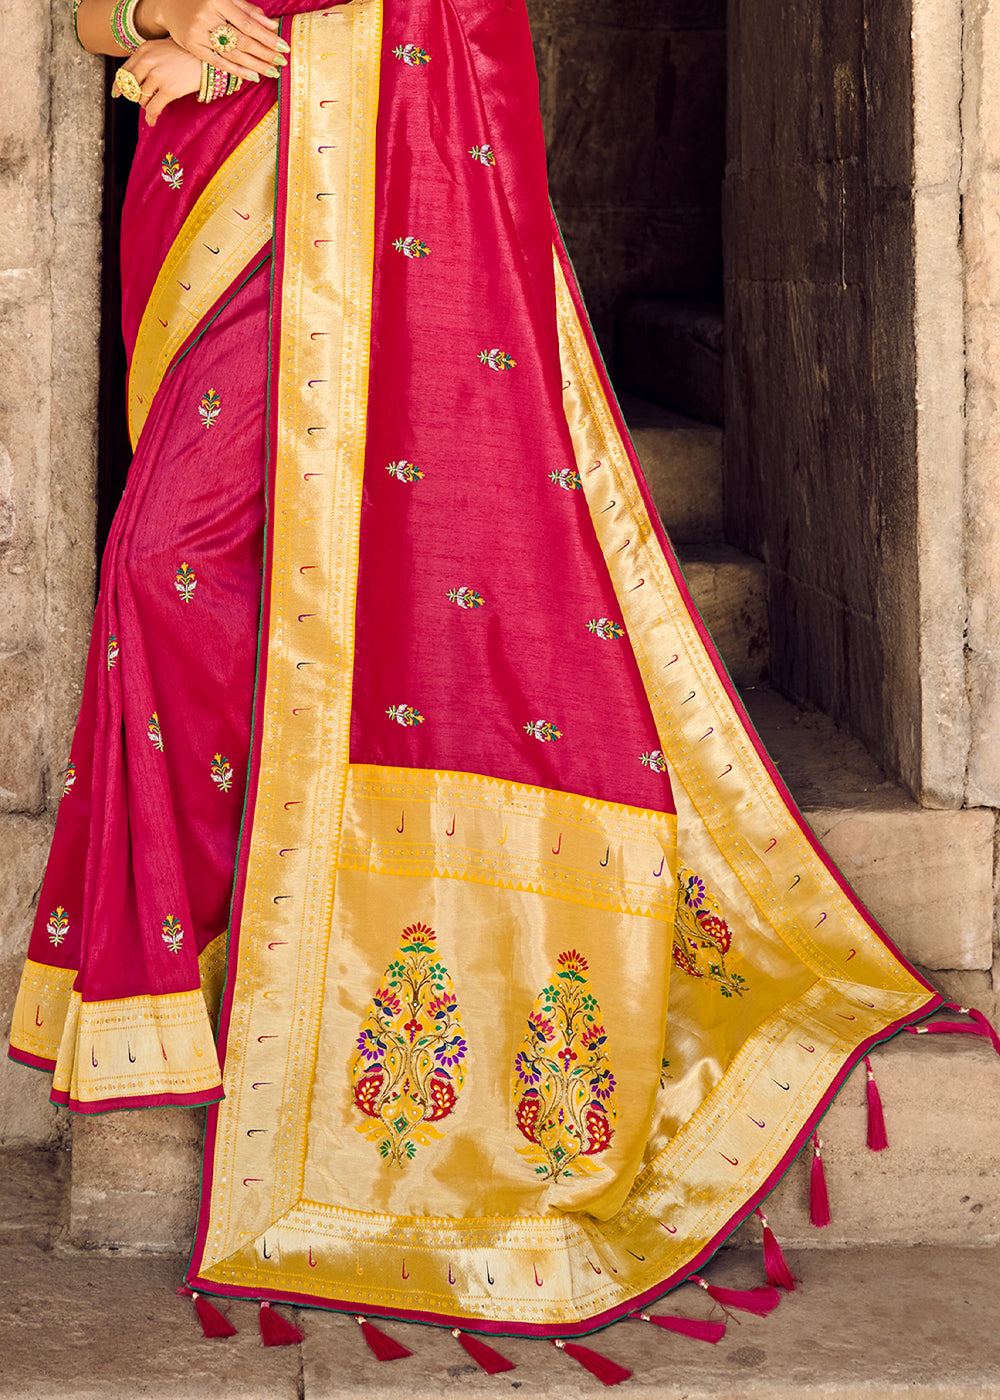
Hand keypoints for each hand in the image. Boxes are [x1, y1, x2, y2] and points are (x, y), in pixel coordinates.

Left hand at [114, 38, 200, 126]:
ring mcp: (157, 76)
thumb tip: (137, 79)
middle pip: (131, 86)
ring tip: (154, 105)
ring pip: (141, 98)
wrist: (205, 56)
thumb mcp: (161, 48)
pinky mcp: (169, 90)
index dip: (119, 84)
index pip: (124, 70)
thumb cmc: (186, 53)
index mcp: (144, 50)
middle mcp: (147, 62)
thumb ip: (147, 60)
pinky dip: (151, 117)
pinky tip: (152, 122)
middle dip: (134, 96)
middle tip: (141, 101)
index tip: (117, 93)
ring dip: (146, 105)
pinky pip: (153, 108)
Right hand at [134, 0, 287, 80]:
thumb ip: (248, 11)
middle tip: (281, 62)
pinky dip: (237, 70)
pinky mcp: (192, 46)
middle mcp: (206, 16)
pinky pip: (218, 62)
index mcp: (217, 0)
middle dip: (264, 53)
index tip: (283, 46)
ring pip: (232, 54)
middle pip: (241, 40)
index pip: (247, 23)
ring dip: (255, 65)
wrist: (169, 4)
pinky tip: (253, 76)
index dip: (267, 36)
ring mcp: (198, 32)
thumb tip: (272, 26)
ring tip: (272, 72)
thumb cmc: (203, 0)